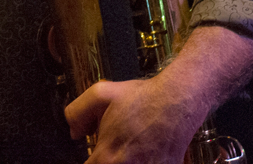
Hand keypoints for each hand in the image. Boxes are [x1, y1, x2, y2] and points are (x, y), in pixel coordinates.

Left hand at [65, 78, 199, 163]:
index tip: (92, 154)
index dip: (88, 161)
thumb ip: (77, 114)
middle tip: (109, 147)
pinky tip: (144, 148)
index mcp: (107, 156)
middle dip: (104, 159)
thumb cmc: (142, 99)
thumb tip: (75, 132)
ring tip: (128, 145)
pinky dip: (143, 159)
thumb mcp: (99, 94)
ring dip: (122, 159)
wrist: (177, 101)